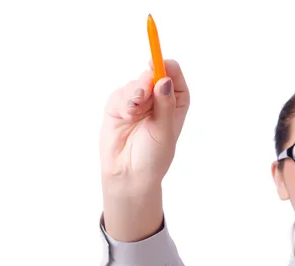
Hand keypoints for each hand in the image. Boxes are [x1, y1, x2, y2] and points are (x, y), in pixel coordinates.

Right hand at [99, 59, 189, 194]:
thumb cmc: (154, 156)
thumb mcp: (164, 130)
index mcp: (175, 102)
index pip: (173, 75)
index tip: (158, 63)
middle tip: (143, 95)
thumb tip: (164, 79)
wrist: (130, 174)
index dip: (167, 67)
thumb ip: (164, 104)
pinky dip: (123, 103)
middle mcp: (157, 99)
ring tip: (134, 114)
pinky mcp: (119, 106)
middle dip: (146, 82)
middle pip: (152, 74)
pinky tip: (127, 117)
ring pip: (135, 83)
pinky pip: (120, 93)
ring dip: (134, 95)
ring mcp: (138, 101)